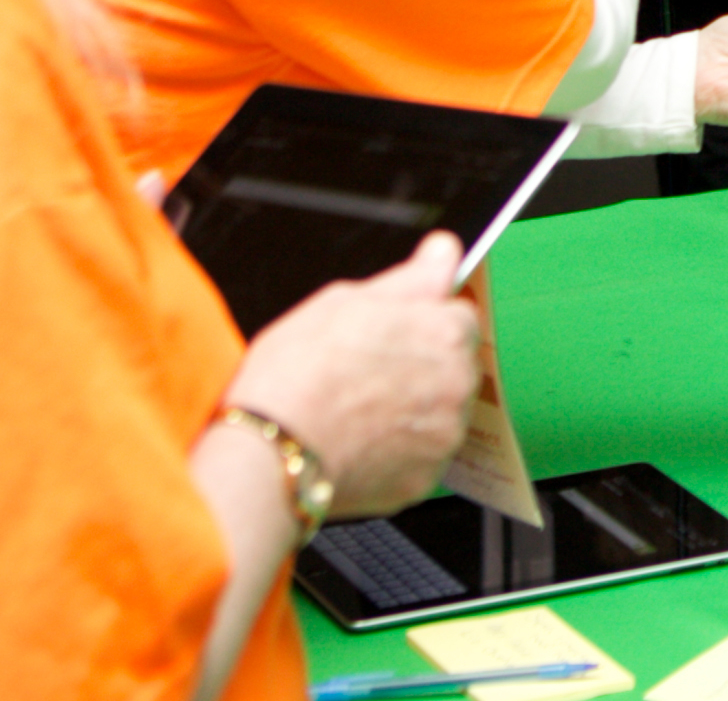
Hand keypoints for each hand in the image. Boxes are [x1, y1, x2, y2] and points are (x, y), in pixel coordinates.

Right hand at [224, 232, 484, 518]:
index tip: (391, 336)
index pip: (458, 316)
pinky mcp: (425, 478)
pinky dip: (399, 451)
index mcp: (444, 332)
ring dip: (414, 410)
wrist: (269, 450)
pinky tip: (359, 442)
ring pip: (441, 413)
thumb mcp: (344, 300)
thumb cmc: (297, 374)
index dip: (420, 323)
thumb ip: (411, 277)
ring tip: (357, 411)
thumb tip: (443, 250)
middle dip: (422, 366)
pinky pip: (421, 456)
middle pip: (455, 365)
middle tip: (367, 374)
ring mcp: (444, 435)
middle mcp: (457, 383)